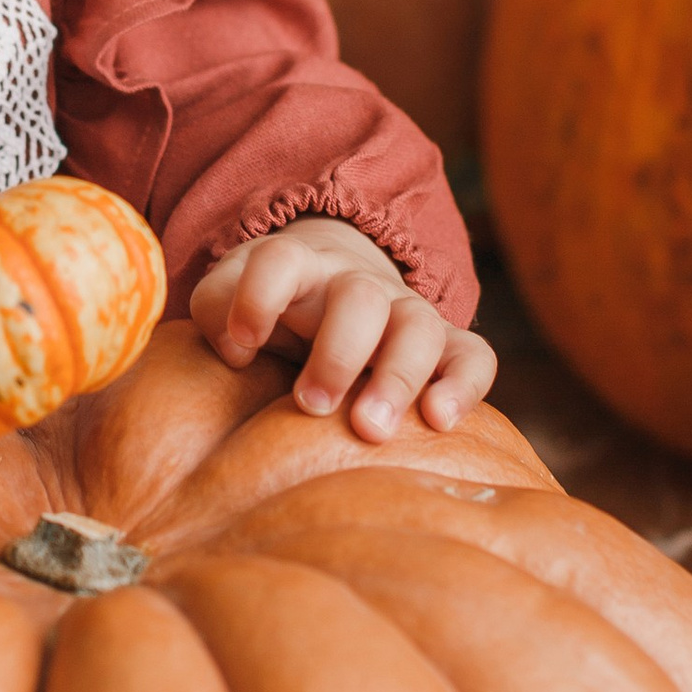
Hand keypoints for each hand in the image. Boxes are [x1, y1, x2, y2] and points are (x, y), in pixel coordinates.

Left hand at [188, 219, 495, 440]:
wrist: (332, 287)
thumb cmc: (270, 307)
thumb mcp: (230, 300)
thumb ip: (217, 313)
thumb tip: (237, 351)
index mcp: (299, 267)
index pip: (280, 260)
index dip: (258, 296)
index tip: (240, 344)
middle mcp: (356, 284)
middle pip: (359, 298)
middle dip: (338, 354)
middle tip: (311, 405)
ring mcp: (405, 312)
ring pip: (419, 327)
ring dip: (397, 378)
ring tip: (371, 431)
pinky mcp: (444, 346)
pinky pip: (474, 356)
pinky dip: (464, 386)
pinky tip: (439, 422)